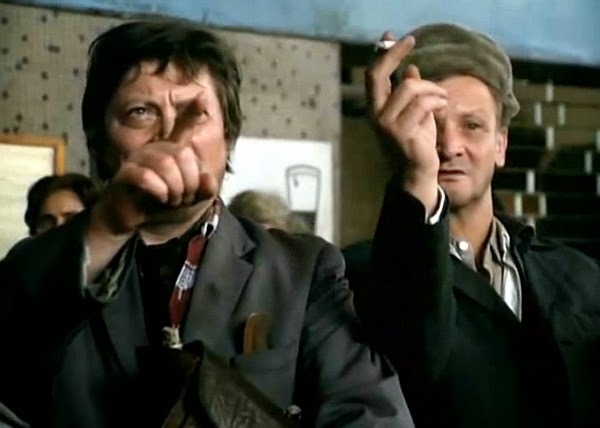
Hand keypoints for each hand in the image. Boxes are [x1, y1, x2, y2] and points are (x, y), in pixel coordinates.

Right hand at [95, 94, 213, 233]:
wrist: (127, 219)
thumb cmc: (156, 205)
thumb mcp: (185, 199)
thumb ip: (200, 189)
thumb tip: (208, 179)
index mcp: (168, 152)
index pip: (182, 128)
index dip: (193, 112)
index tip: (204, 95)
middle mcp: (154, 150)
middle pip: (182, 155)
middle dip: (188, 182)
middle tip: (182, 198)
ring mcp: (137, 159)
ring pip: (166, 165)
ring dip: (175, 189)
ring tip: (171, 200)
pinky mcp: (125, 174)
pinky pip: (148, 178)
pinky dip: (159, 192)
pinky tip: (159, 199)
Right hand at [366, 33, 446, 211]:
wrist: (417, 173)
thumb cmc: (417, 143)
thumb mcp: (414, 112)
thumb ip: (411, 92)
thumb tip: (411, 69)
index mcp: (376, 109)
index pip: (373, 76)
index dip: (383, 54)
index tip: (394, 37)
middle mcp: (375, 115)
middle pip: (378, 75)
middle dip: (394, 54)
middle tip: (411, 42)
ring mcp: (386, 124)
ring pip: (409, 87)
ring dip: (432, 88)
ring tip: (442, 97)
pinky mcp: (402, 132)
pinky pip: (423, 103)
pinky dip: (437, 100)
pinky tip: (443, 105)